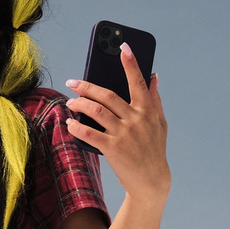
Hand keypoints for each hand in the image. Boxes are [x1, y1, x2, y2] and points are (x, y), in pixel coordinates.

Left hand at [66, 53, 170, 201]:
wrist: (151, 181)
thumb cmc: (154, 150)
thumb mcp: (159, 124)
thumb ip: (155, 99)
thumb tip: (154, 76)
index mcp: (147, 110)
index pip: (138, 82)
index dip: (131, 63)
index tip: (122, 46)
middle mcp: (135, 119)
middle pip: (107, 95)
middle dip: (86, 86)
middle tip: (72, 82)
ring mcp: (124, 134)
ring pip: (96, 111)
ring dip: (79, 104)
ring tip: (69, 102)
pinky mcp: (112, 149)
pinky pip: (90, 134)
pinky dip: (77, 127)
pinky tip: (70, 124)